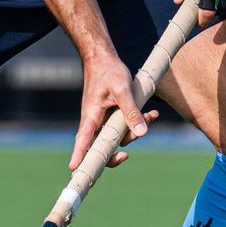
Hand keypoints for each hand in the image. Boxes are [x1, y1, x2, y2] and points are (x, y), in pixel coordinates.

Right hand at [71, 49, 154, 170]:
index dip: (79, 155)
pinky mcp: (110, 116)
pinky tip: (151, 113)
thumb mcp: (123, 90)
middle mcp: (94, 122)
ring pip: (117, 137)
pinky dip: (137, 121)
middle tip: (127, 154)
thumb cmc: (108, 71)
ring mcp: (102, 120)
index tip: (74, 168)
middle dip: (118, 150)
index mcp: (91, 116)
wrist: (103, 58)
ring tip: (151, 115)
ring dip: (135, 130)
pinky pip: (123, 125)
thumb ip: (131, 111)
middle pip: (101, 147)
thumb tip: (142, 133)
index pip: (83, 140)